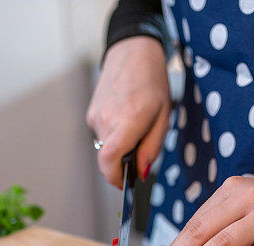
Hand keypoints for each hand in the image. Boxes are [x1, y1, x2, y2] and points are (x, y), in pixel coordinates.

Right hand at [86, 37, 170, 187]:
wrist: (132, 52)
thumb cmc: (152, 83)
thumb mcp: (163, 117)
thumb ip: (151, 148)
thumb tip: (141, 173)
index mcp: (127, 120)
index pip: (109, 160)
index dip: (115, 178)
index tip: (125, 184)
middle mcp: (106, 120)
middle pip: (108, 159)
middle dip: (123, 163)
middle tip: (140, 150)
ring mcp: (95, 116)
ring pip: (105, 148)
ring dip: (120, 147)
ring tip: (135, 125)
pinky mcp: (91, 113)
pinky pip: (102, 135)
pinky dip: (114, 135)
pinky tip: (125, 118)